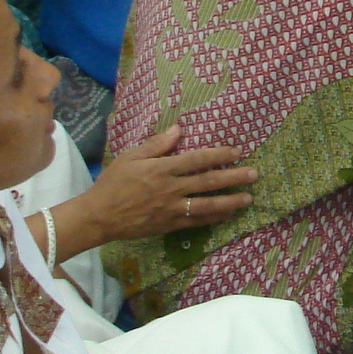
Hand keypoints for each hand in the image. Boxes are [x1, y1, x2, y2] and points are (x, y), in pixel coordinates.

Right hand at [84, 123, 256, 241]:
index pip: (197, 160)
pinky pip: (197, 222)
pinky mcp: (169, 225)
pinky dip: (214, 218)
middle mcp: (171, 189)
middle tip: (254, 175)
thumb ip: (157, 145)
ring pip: (207, 205)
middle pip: (208, 182)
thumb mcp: (130, 157)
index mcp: (162, 169)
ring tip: (249, 198)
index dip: (219, 155)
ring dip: (230, 201)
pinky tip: (228, 215)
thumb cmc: (113, 183)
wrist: (99, 216)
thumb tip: (178, 128)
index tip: (236, 152)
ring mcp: (171, 209)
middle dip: (233, 178)